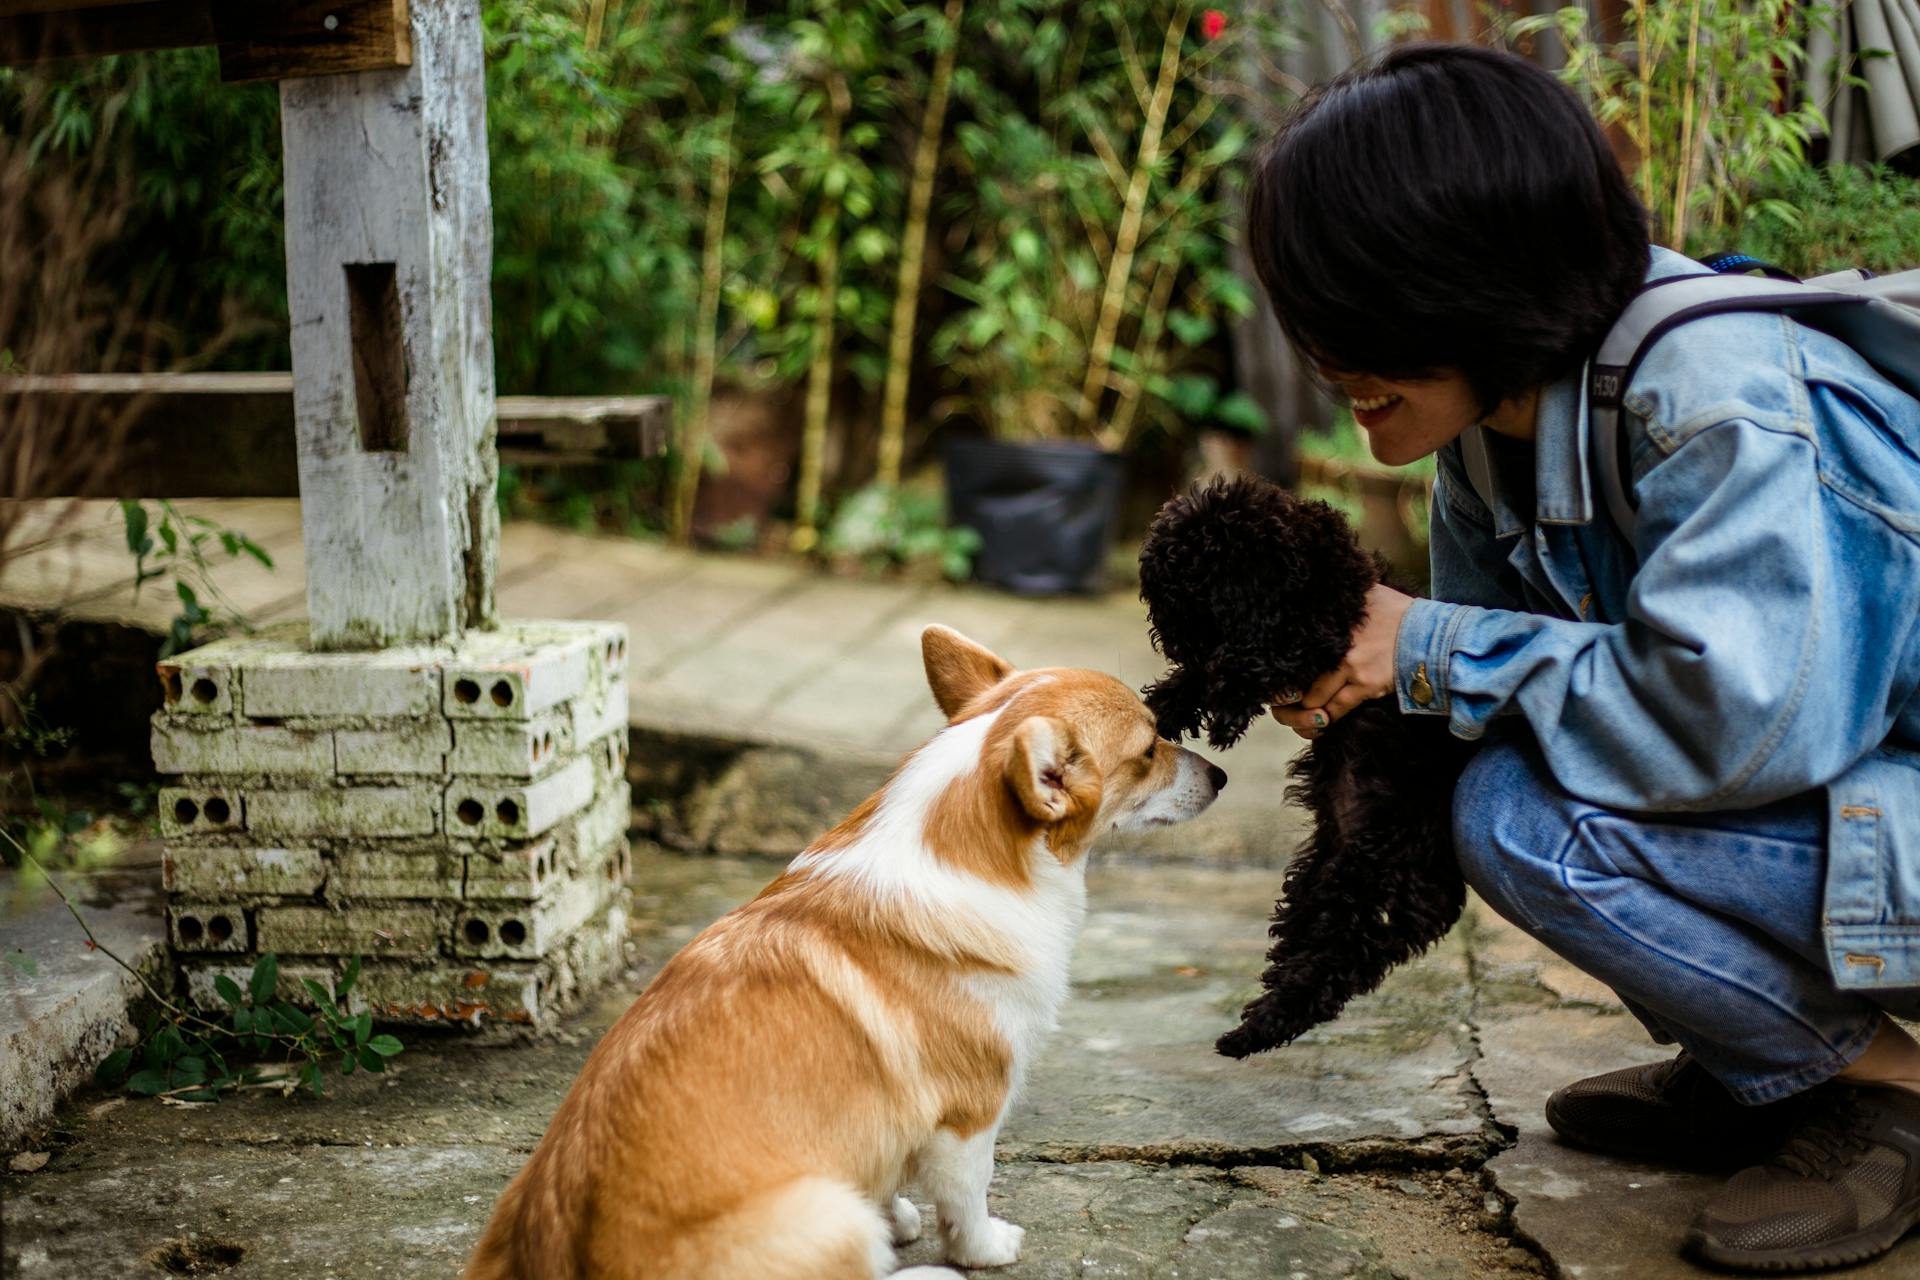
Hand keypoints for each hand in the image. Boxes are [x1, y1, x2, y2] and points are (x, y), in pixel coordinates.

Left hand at [1269, 584, 1414, 738]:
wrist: (1431, 633)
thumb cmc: (1397, 613)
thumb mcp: (1366, 594)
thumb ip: (1342, 596)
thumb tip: (1320, 584)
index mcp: (1329, 623)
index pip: (1291, 649)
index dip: (1278, 670)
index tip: (1272, 680)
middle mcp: (1334, 644)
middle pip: (1296, 678)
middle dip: (1284, 698)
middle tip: (1279, 705)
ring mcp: (1350, 666)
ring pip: (1312, 700)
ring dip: (1300, 715)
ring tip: (1293, 718)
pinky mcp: (1365, 686)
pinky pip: (1335, 711)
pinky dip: (1322, 722)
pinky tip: (1315, 726)